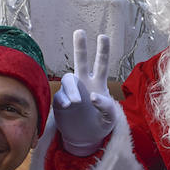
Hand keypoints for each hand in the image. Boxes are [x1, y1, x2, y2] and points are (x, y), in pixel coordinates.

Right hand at [53, 29, 115, 155]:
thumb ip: (107, 107)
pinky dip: (64, 99)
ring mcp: (71, 92)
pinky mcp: (60, 103)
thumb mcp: (110, 119)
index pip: (101, 64)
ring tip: (76, 102)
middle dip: (80, 46)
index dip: (103, 50)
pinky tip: (69, 106)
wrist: (86, 139)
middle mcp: (83, 83)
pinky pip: (59, 97)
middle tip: (79, 31)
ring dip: (71, 88)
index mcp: (98, 84)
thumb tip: (93, 96)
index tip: (103, 36)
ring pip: (67, 79)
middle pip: (80, 61)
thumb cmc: (101, 125)